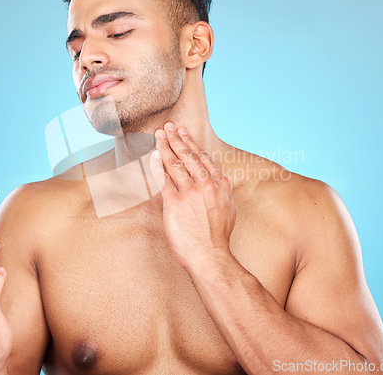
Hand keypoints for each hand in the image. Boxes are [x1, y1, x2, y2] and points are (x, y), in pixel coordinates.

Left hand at [150, 122, 235, 269]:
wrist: (211, 256)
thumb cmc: (218, 238)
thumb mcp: (228, 210)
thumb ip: (221, 192)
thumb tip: (217, 182)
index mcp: (220, 185)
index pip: (203, 158)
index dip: (191, 143)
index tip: (183, 133)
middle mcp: (206, 185)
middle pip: (188, 156)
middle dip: (176, 139)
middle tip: (168, 127)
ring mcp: (190, 193)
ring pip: (175, 163)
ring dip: (165, 146)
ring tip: (159, 135)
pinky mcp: (175, 203)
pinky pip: (163, 179)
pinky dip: (157, 165)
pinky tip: (153, 154)